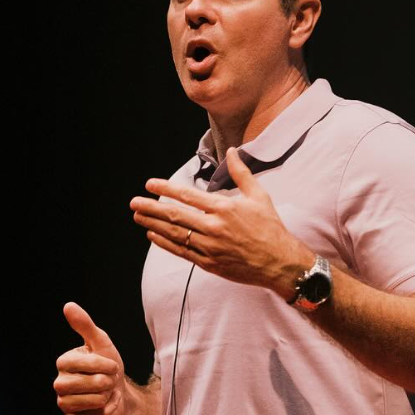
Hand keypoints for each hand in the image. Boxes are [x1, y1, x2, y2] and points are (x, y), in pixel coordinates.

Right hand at [54, 302, 126, 414]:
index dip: (103, 365)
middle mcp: (60, 382)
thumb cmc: (109, 365)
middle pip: (82, 385)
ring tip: (106, 392)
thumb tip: (68, 305)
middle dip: (104, 383)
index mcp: (64, 362)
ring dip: (103, 397)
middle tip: (108, 380)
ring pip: (84, 402)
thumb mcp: (101, 342)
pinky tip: (104, 406)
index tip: (113, 365)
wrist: (120, 392)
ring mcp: (64, 402)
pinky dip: (102, 412)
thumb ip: (84, 325)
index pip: (83, 364)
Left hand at [130, 146, 313, 298]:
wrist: (280, 263)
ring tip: (138, 216)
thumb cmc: (271, 228)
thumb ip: (241, 173)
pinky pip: (182, 252)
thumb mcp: (259, 196)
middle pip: (175, 215)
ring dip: (153, 224)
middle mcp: (214, 227)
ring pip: (175, 234)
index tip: (150, 184)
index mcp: (224, 208)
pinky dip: (165, 243)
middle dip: (151, 207)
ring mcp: (210, 247)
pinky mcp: (210, 263)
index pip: (188, 195)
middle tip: (134, 202)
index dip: (166, 189)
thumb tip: (233, 151)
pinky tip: (152, 235)